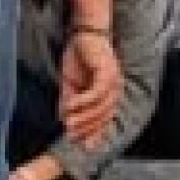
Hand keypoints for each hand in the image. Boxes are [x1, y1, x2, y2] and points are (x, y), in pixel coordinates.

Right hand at [59, 32, 121, 147]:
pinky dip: (83, 101)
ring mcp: (114, 83)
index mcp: (109, 95)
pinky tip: (70, 106)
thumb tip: (64, 120)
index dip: (94, 133)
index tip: (82, 145)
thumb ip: (70, 101)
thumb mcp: (71, 84)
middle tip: (71, 136)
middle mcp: (116, 91)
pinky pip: (96, 93)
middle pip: (104, 117)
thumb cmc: (78, 57)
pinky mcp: (107, 73)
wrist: (84, 34)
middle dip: (87, 129)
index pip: (104, 120)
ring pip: (101, 108)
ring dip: (84, 118)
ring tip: (68, 124)